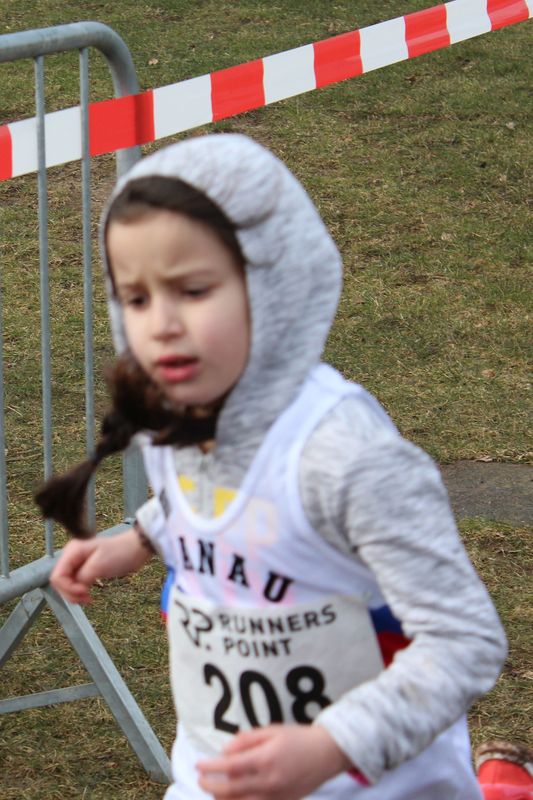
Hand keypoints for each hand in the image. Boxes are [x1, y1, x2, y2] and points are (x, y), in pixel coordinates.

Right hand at [49, 528, 151, 603]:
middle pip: (60, 582)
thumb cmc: (120, 553)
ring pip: (66, 585)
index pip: (57, 576)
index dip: (68, 588)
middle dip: (71, 593)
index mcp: (72, 551)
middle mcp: (71, 556)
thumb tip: (74, 587)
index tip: (84, 591)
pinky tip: (89, 596)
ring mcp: (78, 563)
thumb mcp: (99, 566)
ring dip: (75, 595)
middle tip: (87, 598)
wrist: (136, 548)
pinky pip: (75, 584)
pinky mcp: (85, 570)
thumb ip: (82, 577)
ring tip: (89, 598)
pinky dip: (80, 592)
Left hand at [196, 724, 351, 799]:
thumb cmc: (299, 738)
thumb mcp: (272, 731)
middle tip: (200, 779)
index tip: (199, 764)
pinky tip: (231, 799)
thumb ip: (246, 740)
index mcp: (265, 760)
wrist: (327, 753)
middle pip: (231, 790)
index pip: (230, 767)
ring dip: (222, 799)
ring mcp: (275, 796)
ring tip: (212, 791)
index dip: (211, 767)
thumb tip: (225, 751)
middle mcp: (268, 781)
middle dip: (211, 786)